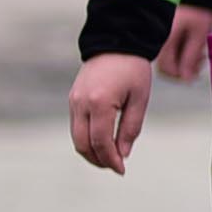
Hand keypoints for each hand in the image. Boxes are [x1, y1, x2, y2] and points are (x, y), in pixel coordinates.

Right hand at [68, 54, 154, 172]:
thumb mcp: (139, 99)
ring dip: (91, 152)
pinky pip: (76, 126)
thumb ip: (131, 128)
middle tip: (116, 168)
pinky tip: (102, 143)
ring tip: (110, 159)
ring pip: (76, 137)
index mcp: (99, 102)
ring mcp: (73, 101)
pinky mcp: (72, 99)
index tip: (122, 170)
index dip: (110, 159)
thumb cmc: (133, 69)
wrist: (116, 42)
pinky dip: (87, 139)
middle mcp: (80, 103)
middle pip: (82, 144)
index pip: (100, 141)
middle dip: (98, 160)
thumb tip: (122, 154)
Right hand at [156, 5, 211, 81]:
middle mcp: (156, 39)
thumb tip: (187, 77)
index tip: (194, 74)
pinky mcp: (160, 29)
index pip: (166, 69)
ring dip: (182, 58)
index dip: (181, 75)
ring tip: (198, 52)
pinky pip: (166, 46)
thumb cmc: (197, 7)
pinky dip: (178, 49)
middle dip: (183, 67)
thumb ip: (191, 57)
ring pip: (166, 56)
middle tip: (198, 62)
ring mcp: (157, 34)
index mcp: (163, 41)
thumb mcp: (199, 35)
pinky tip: (189, 44)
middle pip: (164, 65)